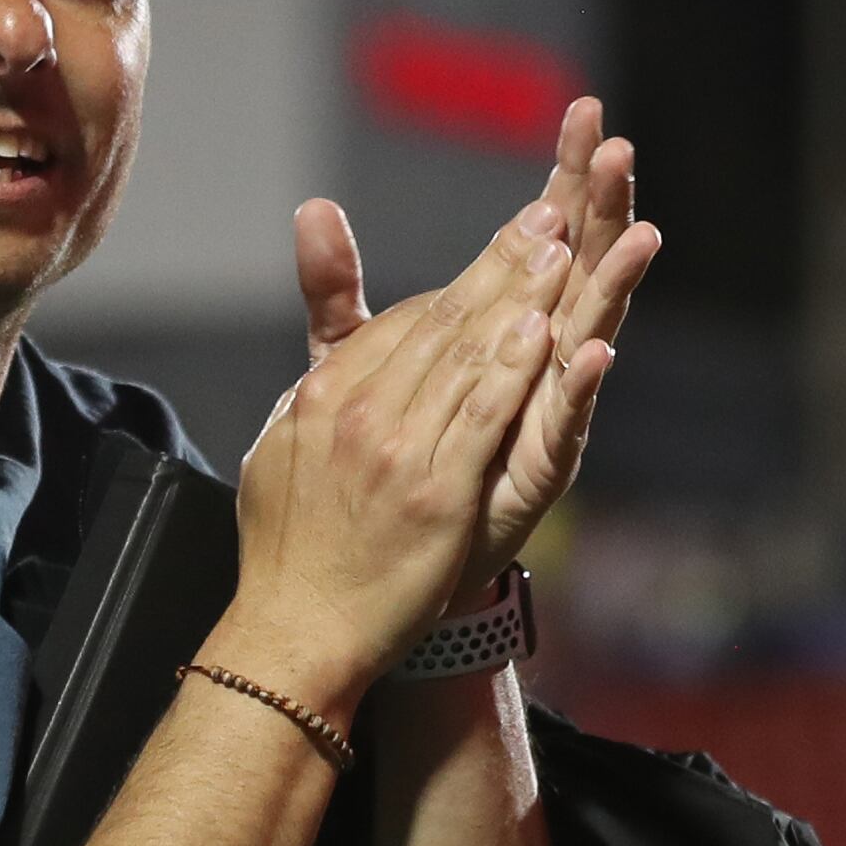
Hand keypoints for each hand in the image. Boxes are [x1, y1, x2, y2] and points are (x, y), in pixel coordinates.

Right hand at [220, 201, 572, 715]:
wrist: (295, 629)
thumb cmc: (293, 541)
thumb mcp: (285, 432)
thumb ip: (317, 347)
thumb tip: (314, 255)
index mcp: (325, 394)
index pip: (407, 323)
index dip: (468, 278)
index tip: (514, 237)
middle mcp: (359, 412)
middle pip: (443, 324)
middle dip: (502, 264)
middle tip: (549, 215)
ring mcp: (397, 453)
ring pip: (466, 360)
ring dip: (517, 299)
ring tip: (560, 250)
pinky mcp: (435, 496)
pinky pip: (479, 421)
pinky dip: (512, 374)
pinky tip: (546, 333)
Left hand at [295, 97, 658, 594]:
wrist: (376, 573)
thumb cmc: (382, 466)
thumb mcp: (353, 367)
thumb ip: (339, 293)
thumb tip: (312, 208)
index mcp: (502, 332)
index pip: (539, 236)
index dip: (562, 177)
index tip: (582, 113)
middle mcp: (534, 365)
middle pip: (576, 268)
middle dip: (599, 208)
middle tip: (616, 144)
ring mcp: (541, 415)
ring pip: (587, 334)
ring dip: (613, 283)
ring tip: (639, 230)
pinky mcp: (536, 470)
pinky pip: (563, 423)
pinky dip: (577, 387)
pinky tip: (594, 350)